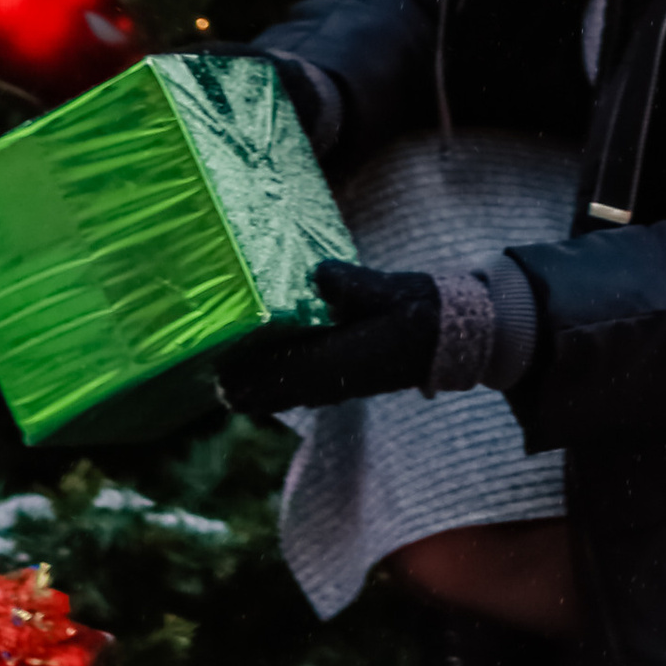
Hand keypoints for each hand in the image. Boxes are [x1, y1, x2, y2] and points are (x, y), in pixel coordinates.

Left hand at [218, 261, 439, 412]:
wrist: (449, 336)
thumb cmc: (417, 311)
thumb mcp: (385, 290)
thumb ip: (350, 284)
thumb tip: (317, 273)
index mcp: (343, 359)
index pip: (289, 373)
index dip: (256, 379)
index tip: (224, 381)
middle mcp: (338, 378)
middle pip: (284, 390)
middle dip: (251, 389)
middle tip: (216, 388)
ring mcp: (343, 383)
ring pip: (293, 392)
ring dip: (265, 391)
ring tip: (232, 389)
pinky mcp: (348, 379)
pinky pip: (306, 388)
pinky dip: (283, 387)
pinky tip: (270, 381)